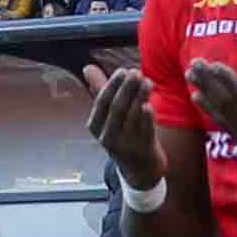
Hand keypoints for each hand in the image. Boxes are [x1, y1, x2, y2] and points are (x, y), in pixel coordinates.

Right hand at [80, 63, 161, 187]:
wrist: (138, 168)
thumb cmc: (121, 133)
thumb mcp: (107, 116)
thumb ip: (99, 90)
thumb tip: (88, 67)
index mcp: (96, 127)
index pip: (102, 103)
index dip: (112, 86)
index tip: (122, 70)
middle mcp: (108, 137)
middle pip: (117, 109)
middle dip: (126, 89)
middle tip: (137, 72)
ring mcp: (126, 145)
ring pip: (132, 118)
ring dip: (139, 98)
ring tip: (147, 81)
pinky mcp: (143, 150)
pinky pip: (145, 132)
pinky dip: (146, 119)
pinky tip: (149, 104)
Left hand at [189, 58, 236, 176]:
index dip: (228, 81)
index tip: (213, 65)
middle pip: (229, 103)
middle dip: (210, 83)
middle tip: (194, 63)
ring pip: (223, 114)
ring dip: (205, 93)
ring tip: (191, 75)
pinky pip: (224, 125)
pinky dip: (209, 111)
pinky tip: (198, 97)